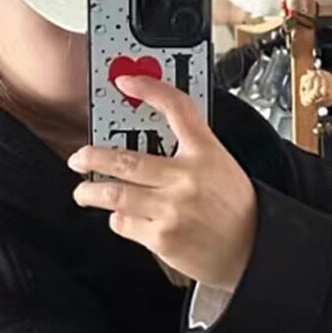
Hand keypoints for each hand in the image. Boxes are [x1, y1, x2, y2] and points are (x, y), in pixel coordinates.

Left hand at [68, 74, 257, 293]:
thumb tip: (149, 136)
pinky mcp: (161, 238)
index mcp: (204, 153)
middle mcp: (185, 179)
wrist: (251, 250)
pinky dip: (118, 220)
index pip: (176, 108)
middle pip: (126, 159)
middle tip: (80, 157)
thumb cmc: (235, 210)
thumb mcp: (220, 165)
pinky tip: (124, 218)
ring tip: (84, 193)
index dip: (148, 88)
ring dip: (91, 192)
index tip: (126, 81)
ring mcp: (170, 209)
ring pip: (115, 195)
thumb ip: (189, 148)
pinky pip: (124, 223)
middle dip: (93, 156)